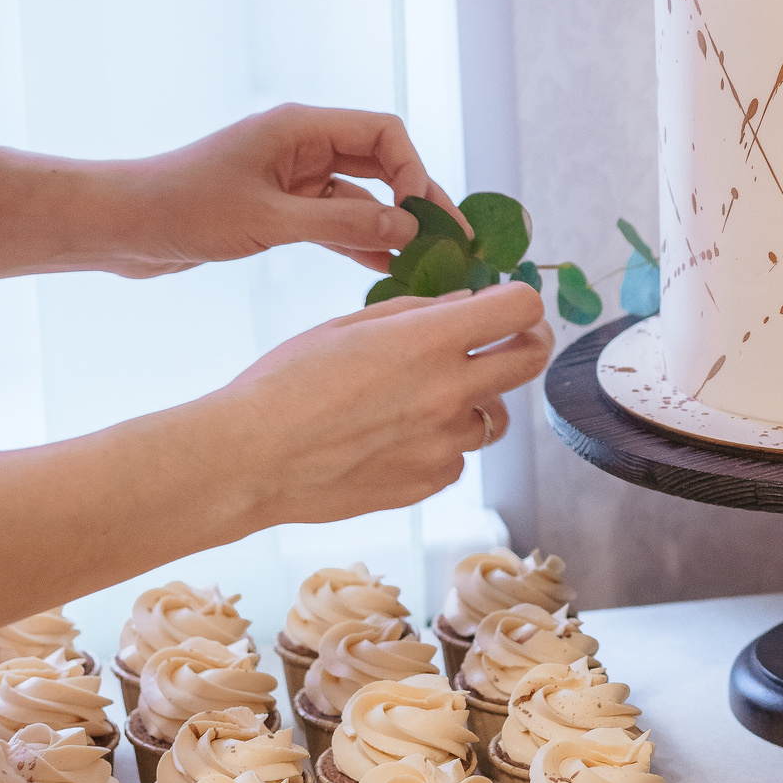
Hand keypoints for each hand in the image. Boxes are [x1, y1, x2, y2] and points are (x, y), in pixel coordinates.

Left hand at [113, 105, 452, 277]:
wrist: (121, 226)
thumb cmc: (182, 209)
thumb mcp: (269, 219)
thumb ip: (343, 221)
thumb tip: (406, 226)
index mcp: (300, 128)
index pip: (384, 133)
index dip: (413, 170)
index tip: (422, 216)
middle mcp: (301, 146)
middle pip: (381, 162)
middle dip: (416, 200)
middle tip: (451, 241)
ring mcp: (291, 178)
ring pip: (362, 196)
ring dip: (392, 226)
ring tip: (428, 262)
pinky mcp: (279, 209)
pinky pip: (336, 221)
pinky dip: (361, 241)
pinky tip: (387, 268)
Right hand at [204, 281, 553, 527]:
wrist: (251, 459)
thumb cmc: (285, 384)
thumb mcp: (347, 326)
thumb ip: (417, 313)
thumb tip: (468, 305)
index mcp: (429, 342)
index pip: (521, 309)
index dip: (521, 300)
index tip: (509, 304)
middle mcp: (449, 392)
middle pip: (531, 361)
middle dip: (528, 343)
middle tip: (509, 341)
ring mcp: (444, 443)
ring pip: (494, 418)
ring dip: (475, 403)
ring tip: (425, 401)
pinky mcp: (429, 481)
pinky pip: (457, 458)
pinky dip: (440, 445)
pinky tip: (395, 439)